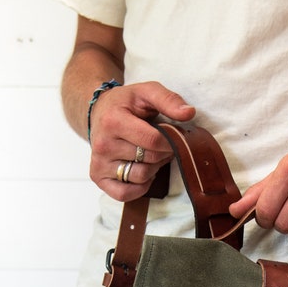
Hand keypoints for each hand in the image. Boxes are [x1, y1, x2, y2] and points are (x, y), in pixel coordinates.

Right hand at [89, 81, 195, 200]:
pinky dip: (139, 187)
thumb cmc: (126, 104)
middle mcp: (103, 144)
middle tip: (162, 145)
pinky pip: (125, 194)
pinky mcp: (98, 177)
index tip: (173, 137)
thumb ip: (168, 100)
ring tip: (150, 155)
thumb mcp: (146, 92)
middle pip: (149, 160)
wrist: (99, 112)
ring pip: (141, 177)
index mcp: (113, 121)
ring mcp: (99, 163)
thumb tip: (189, 113)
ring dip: (153, 169)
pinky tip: (141, 172)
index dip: (171, 142)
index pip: (153, 141)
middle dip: (162, 154)